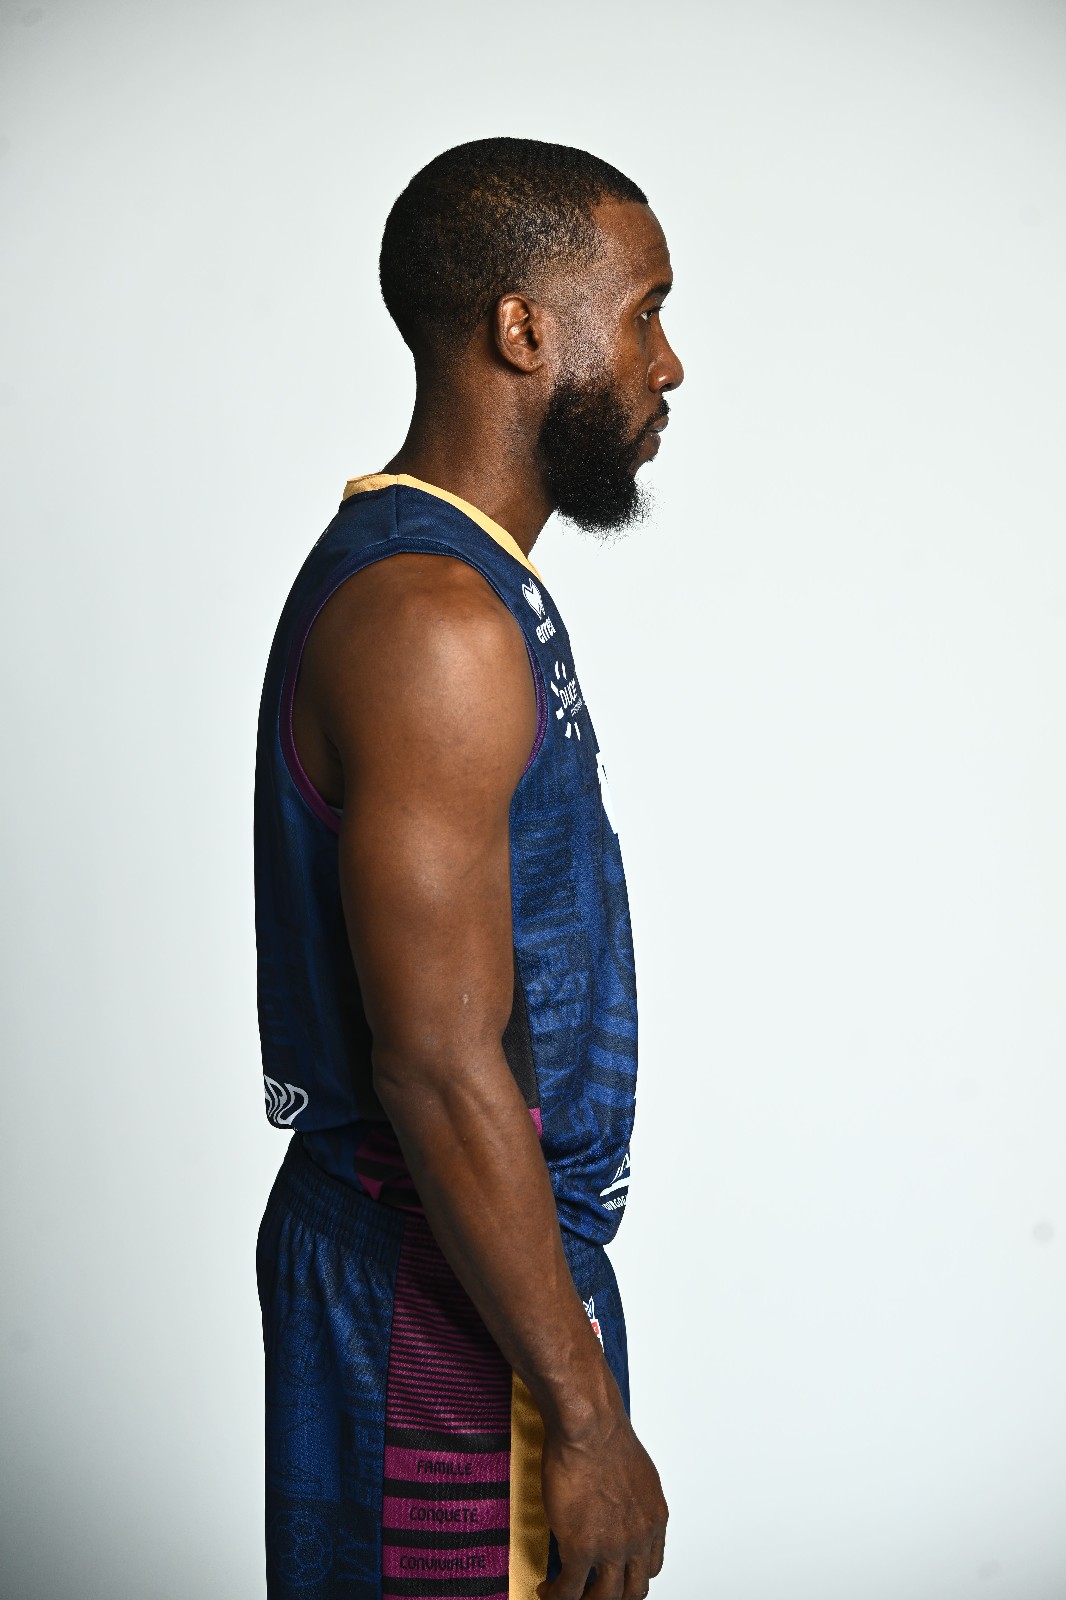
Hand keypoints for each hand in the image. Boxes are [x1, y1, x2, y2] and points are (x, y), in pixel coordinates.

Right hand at [536, 1405, 668, 1599]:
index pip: (651, 1565)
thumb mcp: (634, 1471)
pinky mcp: (581, 1549)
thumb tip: (615, 1503)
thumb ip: (630, 1498)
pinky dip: (557, 1595)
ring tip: (569, 1597)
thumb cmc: (604, 1433)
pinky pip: (570, 1589)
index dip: (632, 1576)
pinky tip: (548, 1590)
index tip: (618, 1577)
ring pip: (604, 1598)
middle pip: (633, 1590)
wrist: (589, 1427)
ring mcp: (612, 1548)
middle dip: (613, 1597)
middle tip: (594, 1595)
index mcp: (654, 1518)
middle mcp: (639, 1538)